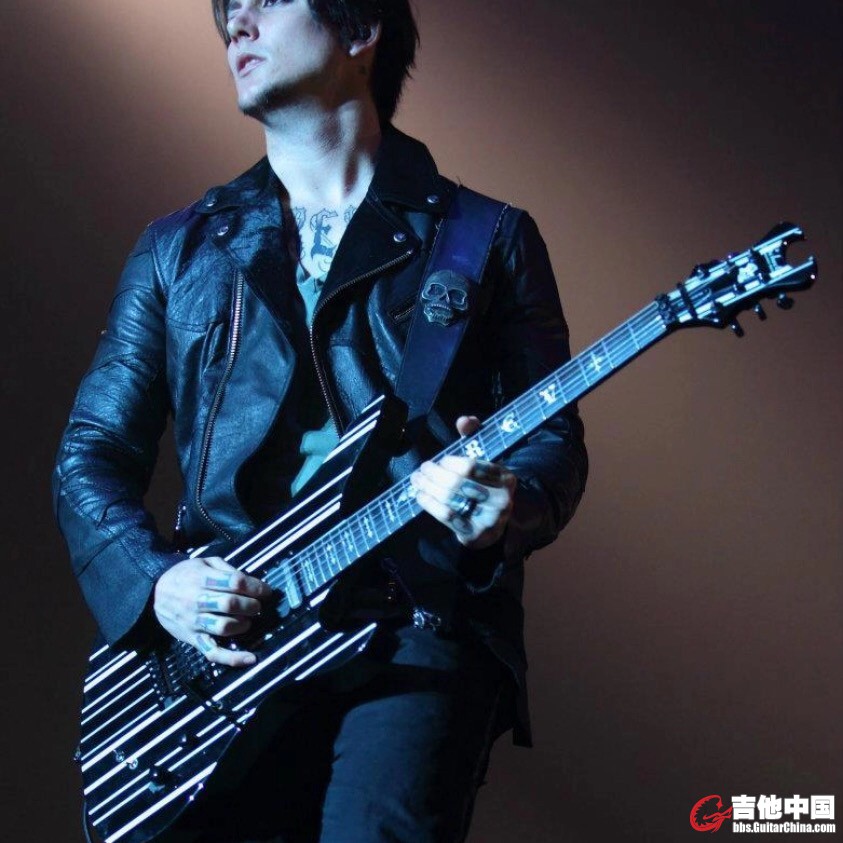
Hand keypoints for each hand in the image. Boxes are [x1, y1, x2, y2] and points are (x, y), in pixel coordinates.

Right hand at [153, 556, 272, 666]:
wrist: (154, 593)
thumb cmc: (184, 575)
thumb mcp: (204, 562)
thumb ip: (227, 569)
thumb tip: (251, 581)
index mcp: (202, 578)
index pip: (235, 582)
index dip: (255, 587)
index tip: (266, 590)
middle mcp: (197, 601)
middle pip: (230, 604)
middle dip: (251, 605)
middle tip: (257, 605)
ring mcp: (194, 622)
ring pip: (224, 627)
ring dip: (243, 624)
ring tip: (248, 620)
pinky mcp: (193, 639)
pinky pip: (213, 652)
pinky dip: (233, 658)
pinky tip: (250, 658)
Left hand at [411, 415, 516, 548]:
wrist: (492, 525)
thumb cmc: (484, 486)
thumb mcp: (484, 461)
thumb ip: (475, 437)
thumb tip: (463, 420)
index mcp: (506, 479)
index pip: (471, 466)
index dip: (450, 462)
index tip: (439, 460)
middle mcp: (501, 500)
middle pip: (457, 482)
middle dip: (434, 474)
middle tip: (421, 469)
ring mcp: (489, 520)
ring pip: (450, 499)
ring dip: (427, 487)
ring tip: (417, 480)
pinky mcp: (474, 535)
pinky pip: (446, 516)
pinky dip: (429, 503)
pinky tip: (420, 495)